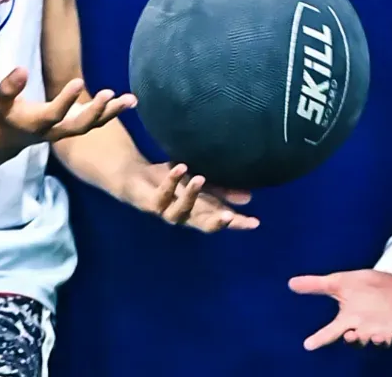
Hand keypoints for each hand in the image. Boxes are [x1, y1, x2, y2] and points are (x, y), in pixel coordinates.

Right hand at [0, 68, 135, 148]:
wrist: (11, 137)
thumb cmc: (5, 114)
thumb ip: (9, 87)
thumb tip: (21, 69)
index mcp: (38, 123)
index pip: (54, 113)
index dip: (66, 99)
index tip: (78, 81)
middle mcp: (57, 130)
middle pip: (80, 125)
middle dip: (95, 111)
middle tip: (108, 93)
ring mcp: (69, 128)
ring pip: (93, 124)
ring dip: (112, 112)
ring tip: (131, 99)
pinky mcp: (77, 123)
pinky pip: (98, 120)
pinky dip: (114, 111)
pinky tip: (131, 100)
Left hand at [122, 162, 259, 231]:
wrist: (136, 177)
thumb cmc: (171, 183)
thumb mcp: (200, 184)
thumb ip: (221, 191)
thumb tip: (248, 196)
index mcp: (197, 212)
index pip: (220, 220)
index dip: (237, 224)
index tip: (255, 222)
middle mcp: (183, 216)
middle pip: (202, 225)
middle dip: (216, 222)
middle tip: (230, 216)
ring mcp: (166, 211)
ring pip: (180, 210)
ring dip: (191, 196)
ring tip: (201, 178)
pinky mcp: (150, 202)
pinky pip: (162, 193)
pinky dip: (172, 181)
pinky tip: (181, 167)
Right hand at [289, 269, 391, 349]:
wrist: (389, 283)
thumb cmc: (362, 286)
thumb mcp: (338, 282)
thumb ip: (316, 285)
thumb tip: (290, 283)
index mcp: (349, 320)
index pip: (332, 332)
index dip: (320, 339)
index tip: (308, 344)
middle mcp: (366, 328)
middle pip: (359, 340)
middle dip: (356, 340)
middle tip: (351, 335)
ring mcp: (386, 327)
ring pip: (384, 340)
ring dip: (382, 339)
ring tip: (380, 337)